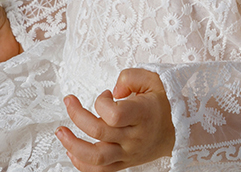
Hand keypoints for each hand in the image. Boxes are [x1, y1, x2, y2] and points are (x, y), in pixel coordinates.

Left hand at [55, 68, 174, 170]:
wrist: (180, 130)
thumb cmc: (164, 102)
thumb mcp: (153, 78)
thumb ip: (130, 77)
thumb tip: (113, 91)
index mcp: (143, 115)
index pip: (114, 114)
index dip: (102, 102)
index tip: (104, 94)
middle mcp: (135, 137)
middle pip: (99, 132)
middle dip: (77, 116)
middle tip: (68, 101)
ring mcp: (129, 153)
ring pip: (97, 157)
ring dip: (73, 145)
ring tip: (61, 132)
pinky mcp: (125, 163)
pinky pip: (101, 171)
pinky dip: (82, 165)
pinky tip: (71, 151)